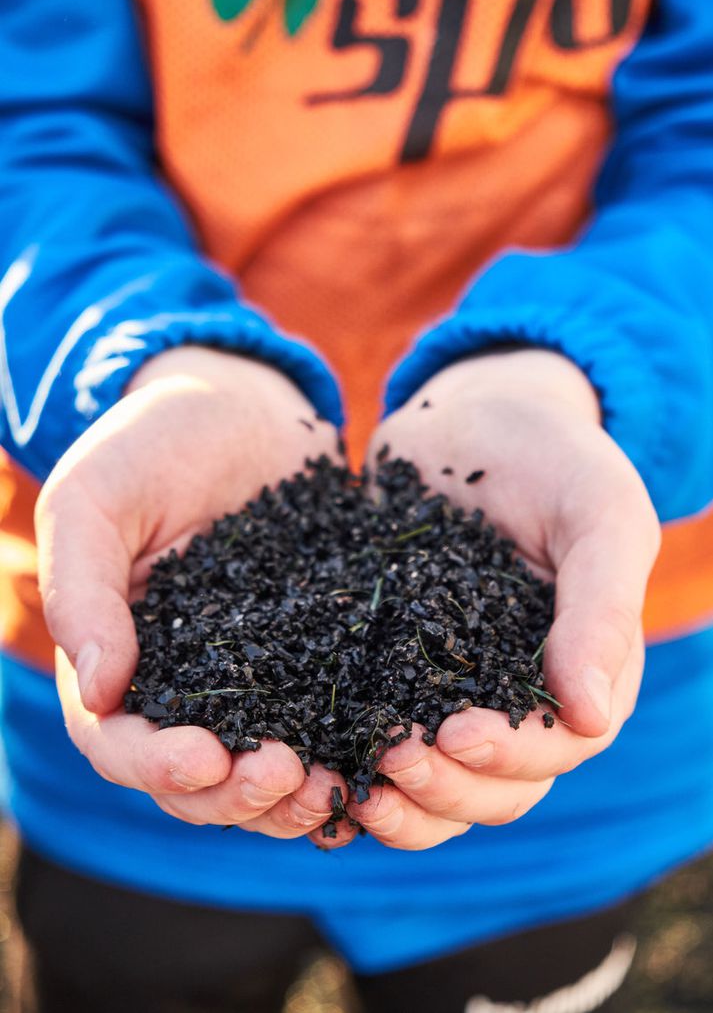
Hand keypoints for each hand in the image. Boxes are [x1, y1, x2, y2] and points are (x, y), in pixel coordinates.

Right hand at [38, 347, 354, 846]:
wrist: (236, 404)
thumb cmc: (148, 443)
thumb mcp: (93, 501)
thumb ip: (84, 591)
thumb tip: (100, 690)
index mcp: (120, 660)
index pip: (121, 743)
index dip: (157, 765)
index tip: (205, 758)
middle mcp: (186, 685)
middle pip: (198, 780)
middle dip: (236, 794)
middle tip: (284, 776)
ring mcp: (254, 677)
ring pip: (263, 770)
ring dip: (293, 795)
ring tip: (333, 784)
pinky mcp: (315, 657)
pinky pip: (327, 721)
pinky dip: (346, 751)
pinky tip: (378, 756)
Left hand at [348, 350, 660, 849]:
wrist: (470, 410)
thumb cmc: (551, 453)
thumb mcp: (598, 514)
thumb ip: (601, 609)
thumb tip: (589, 719)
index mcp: (582, 669)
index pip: (558, 747)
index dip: (509, 755)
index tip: (453, 732)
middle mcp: (515, 693)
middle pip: (493, 786)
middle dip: (446, 788)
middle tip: (390, 756)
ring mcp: (450, 686)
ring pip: (437, 784)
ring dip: (401, 801)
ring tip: (355, 782)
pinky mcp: (389, 666)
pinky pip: (376, 737)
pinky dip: (353, 767)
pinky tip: (315, 767)